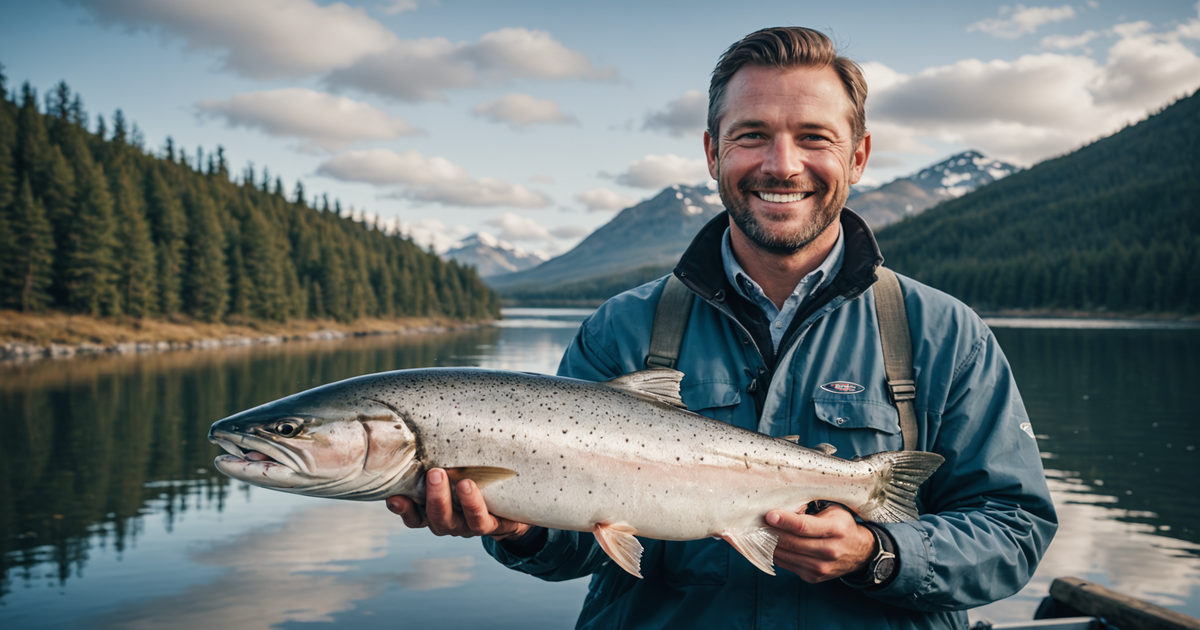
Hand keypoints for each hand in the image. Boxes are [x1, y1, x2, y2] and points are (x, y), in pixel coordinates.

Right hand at [384, 468, 533, 540]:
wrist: (515, 504)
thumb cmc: (479, 478)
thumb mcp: (458, 466)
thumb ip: (442, 453)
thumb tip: (428, 415)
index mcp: (433, 509)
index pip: (411, 513)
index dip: (400, 507)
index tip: (393, 496)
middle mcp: (446, 520)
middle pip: (430, 516)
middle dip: (431, 496)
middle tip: (434, 474)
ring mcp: (465, 525)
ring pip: (450, 521)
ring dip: (449, 501)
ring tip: (458, 481)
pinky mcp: (490, 526)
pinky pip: (479, 522)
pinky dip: (473, 506)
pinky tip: (470, 487)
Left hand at [765, 503, 875, 582]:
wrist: (860, 552)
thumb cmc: (842, 525)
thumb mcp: (834, 510)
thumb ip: (812, 508)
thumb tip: (783, 504)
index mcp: (835, 530)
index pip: (804, 527)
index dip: (785, 521)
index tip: (768, 515)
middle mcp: (829, 551)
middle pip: (792, 542)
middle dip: (771, 532)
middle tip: (755, 521)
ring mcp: (821, 567)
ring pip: (786, 555)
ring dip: (769, 544)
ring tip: (757, 532)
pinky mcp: (813, 577)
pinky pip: (786, 565)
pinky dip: (774, 554)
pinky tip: (767, 544)